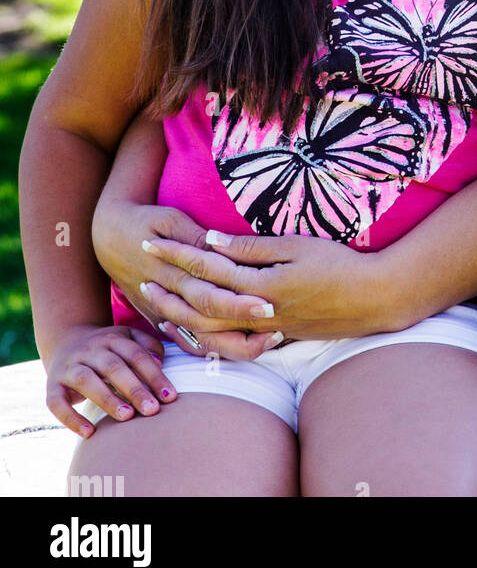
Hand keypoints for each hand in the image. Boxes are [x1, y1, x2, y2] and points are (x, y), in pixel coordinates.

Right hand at [45, 323, 173, 437]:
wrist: (65, 340)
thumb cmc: (106, 347)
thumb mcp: (127, 338)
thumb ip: (147, 346)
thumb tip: (161, 360)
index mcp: (113, 338)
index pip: (137, 355)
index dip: (154, 375)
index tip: (170, 397)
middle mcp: (90, 350)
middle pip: (114, 367)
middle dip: (134, 389)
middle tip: (152, 410)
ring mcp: (69, 367)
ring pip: (87, 381)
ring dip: (107, 399)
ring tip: (127, 417)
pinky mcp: (52, 385)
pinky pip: (57, 403)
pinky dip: (71, 419)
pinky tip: (89, 433)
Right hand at [92, 199, 277, 359]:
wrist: (108, 238)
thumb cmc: (146, 221)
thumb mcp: (169, 219)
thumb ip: (195, 238)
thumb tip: (222, 248)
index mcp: (173, 271)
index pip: (209, 292)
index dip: (238, 300)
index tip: (268, 301)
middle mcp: (169, 297)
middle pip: (209, 317)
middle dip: (243, 322)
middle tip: (277, 321)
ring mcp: (162, 312)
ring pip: (200, 337)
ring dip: (234, 342)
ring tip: (270, 339)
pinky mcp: (159, 319)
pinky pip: (188, 342)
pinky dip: (214, 348)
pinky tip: (245, 348)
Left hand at [138, 229, 398, 350]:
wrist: (373, 299)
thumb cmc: (338, 265)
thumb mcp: (296, 246)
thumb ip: (252, 248)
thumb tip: (212, 241)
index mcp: (259, 284)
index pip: (206, 268)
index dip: (177, 254)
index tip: (151, 241)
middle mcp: (256, 312)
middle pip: (200, 305)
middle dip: (169, 288)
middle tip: (141, 276)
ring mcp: (266, 330)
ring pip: (212, 330)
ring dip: (182, 317)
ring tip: (159, 306)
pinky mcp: (277, 338)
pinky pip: (231, 341)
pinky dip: (209, 336)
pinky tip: (198, 329)